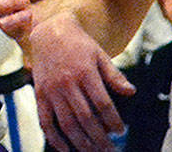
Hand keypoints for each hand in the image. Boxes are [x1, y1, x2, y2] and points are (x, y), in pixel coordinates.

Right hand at [30, 11, 133, 151]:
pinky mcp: (40, 94)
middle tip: (110, 150)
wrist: (48, 31)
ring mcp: (51, 90)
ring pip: (67, 124)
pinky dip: (54, 138)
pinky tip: (65, 149)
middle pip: (85, 118)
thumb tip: (131, 92)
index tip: (120, 130)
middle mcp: (66, 83)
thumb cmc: (78, 43)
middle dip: (100, 138)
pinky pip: (45, 121)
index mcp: (84, 73)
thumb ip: (114, 75)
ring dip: (81, 143)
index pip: (102, 104)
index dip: (113, 121)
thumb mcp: (100, 54)